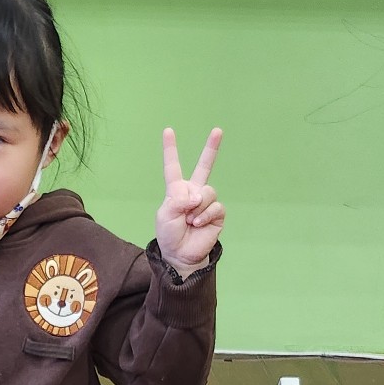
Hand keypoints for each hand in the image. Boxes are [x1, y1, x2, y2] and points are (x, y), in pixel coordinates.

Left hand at [156, 127, 224, 274]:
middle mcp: (193, 192)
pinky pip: (215, 207)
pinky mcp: (217, 214)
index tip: (168, 130)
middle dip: (212, 148)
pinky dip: (205, 215)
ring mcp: (206, 202)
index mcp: (177, 190)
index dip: (170, 149)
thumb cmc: (169, 235)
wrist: (181, 255)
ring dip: (197, 207)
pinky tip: (198, 224)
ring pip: (208, 192)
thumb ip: (178, 200)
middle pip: (204, 166)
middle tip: (218, 130)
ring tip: (190, 221)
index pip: (173, 166)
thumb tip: (198, 196)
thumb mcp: (165, 215)